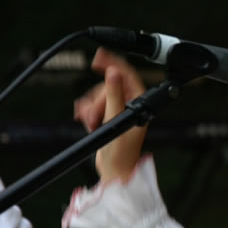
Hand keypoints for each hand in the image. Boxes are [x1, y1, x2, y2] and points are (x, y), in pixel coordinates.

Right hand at [73, 47, 146, 182]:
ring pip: (99, 97)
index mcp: (140, 102)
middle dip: (96, 100)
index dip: (114, 63)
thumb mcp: (116, 120)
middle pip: (108, 88)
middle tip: (92, 115)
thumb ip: (114, 95)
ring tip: (90, 123)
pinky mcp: (110, 118)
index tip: (99, 57)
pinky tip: (88, 122)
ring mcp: (120, 111)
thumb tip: (114, 73)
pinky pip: (95, 106)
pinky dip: (89, 112)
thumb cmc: (122, 151)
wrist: (114, 170)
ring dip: (91, 108)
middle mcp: (132, 105)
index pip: (127, 75)